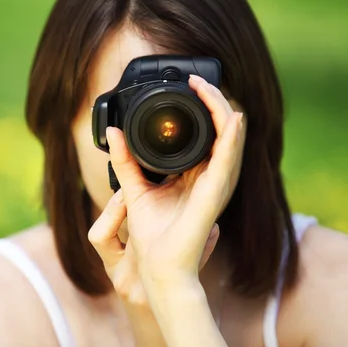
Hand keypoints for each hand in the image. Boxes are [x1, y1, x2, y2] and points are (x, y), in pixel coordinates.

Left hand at [90, 75, 243, 290]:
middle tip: (197, 80)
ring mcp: (217, 185)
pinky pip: (228, 160)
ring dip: (220, 110)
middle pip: (222, 131)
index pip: (208, 135)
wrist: (157, 266)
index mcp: (196, 176)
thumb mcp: (134, 187)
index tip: (188, 87)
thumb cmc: (152, 236)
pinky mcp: (215, 193)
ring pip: (229, 139)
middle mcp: (211, 177)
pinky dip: (231, 136)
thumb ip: (126, 160)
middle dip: (213, 102)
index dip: (203, 108)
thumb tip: (115, 133)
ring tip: (207, 87)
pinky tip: (231, 116)